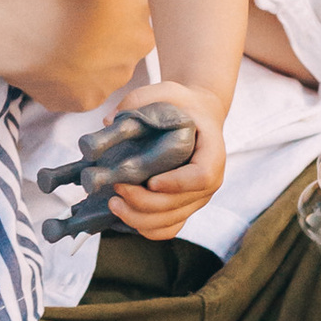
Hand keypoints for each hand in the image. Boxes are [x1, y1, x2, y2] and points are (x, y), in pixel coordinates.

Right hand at [10, 0, 156, 115]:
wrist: (5, 22)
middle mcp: (141, 39)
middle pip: (131, 35)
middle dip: (110, 31)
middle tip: (72, 20)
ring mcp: (117, 74)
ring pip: (110, 66)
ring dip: (92, 58)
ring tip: (56, 41)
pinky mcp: (91, 100)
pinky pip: (85, 89)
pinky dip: (70, 81)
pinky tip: (48, 62)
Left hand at [106, 79, 228, 240]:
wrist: (197, 117)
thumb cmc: (182, 104)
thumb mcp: (166, 91)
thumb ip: (138, 100)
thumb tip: (108, 122)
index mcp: (213, 153)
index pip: (201, 176)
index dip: (176, 183)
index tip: (151, 181)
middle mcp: (210, 182)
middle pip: (180, 204)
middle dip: (145, 202)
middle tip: (117, 189)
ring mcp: (197, 199)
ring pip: (171, 221)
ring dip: (139, 218)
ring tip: (113, 203)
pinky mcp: (184, 208)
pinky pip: (168, 229)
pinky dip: (146, 229)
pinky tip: (124, 215)